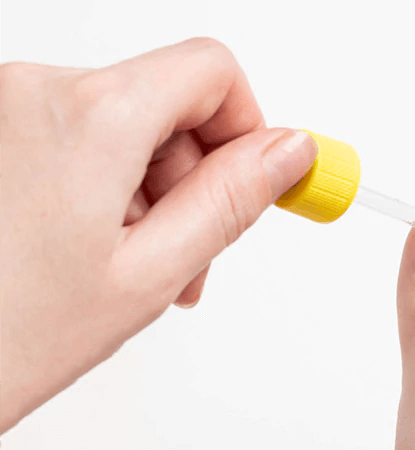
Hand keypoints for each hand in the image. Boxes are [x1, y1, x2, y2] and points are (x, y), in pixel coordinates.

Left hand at [0, 38, 316, 431]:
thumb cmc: (2, 336)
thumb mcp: (146, 273)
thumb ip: (230, 200)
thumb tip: (289, 151)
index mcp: (88, 116)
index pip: (211, 70)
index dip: (246, 126)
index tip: (251, 180)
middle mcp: (33, 91)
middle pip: (165, 102)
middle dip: (193, 177)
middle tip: (189, 257)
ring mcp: (1, 109)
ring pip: (120, 125)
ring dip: (146, 191)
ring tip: (131, 269)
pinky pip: (73, 137)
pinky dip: (99, 185)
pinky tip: (88, 251)